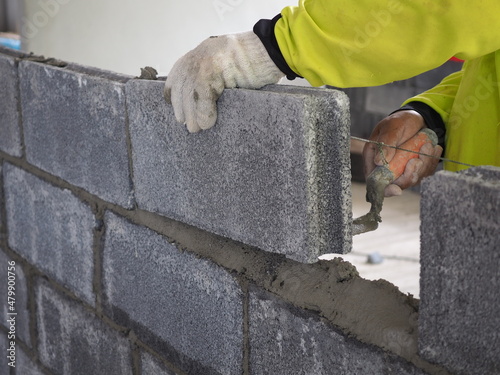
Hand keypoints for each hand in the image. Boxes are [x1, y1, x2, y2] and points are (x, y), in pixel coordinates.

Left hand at [164, 31, 284, 132]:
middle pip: (182, 86)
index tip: (178, 111)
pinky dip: (204, 112)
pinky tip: (208, 123)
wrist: (273, 50)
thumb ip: (213, 79)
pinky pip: (203, 93)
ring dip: (193, 114)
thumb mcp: (228, 67)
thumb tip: (200, 105)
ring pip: (190, 91)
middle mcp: (200, 54)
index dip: (175, 96)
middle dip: (183, 109)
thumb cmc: (256, 63)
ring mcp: (206, 58)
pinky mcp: (214, 66)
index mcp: (201, 53)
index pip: (178, 76)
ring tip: (197, 128)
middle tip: (189, 126)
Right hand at [363, 110, 442, 195]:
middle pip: (396, 184)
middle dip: (409, 175)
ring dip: (423, 166)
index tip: (397, 190)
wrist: (416, 117)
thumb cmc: (399, 121)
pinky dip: (431, 162)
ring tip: (428, 146)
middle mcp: (387, 168)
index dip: (385, 189)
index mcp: (374, 159)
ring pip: (413, 179)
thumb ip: (385, 144)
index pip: (375, 181)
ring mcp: (402, 169)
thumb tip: (379, 162)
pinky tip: (434, 148)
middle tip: (417, 160)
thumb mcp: (391, 128)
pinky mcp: (416, 168)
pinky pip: (425, 173)